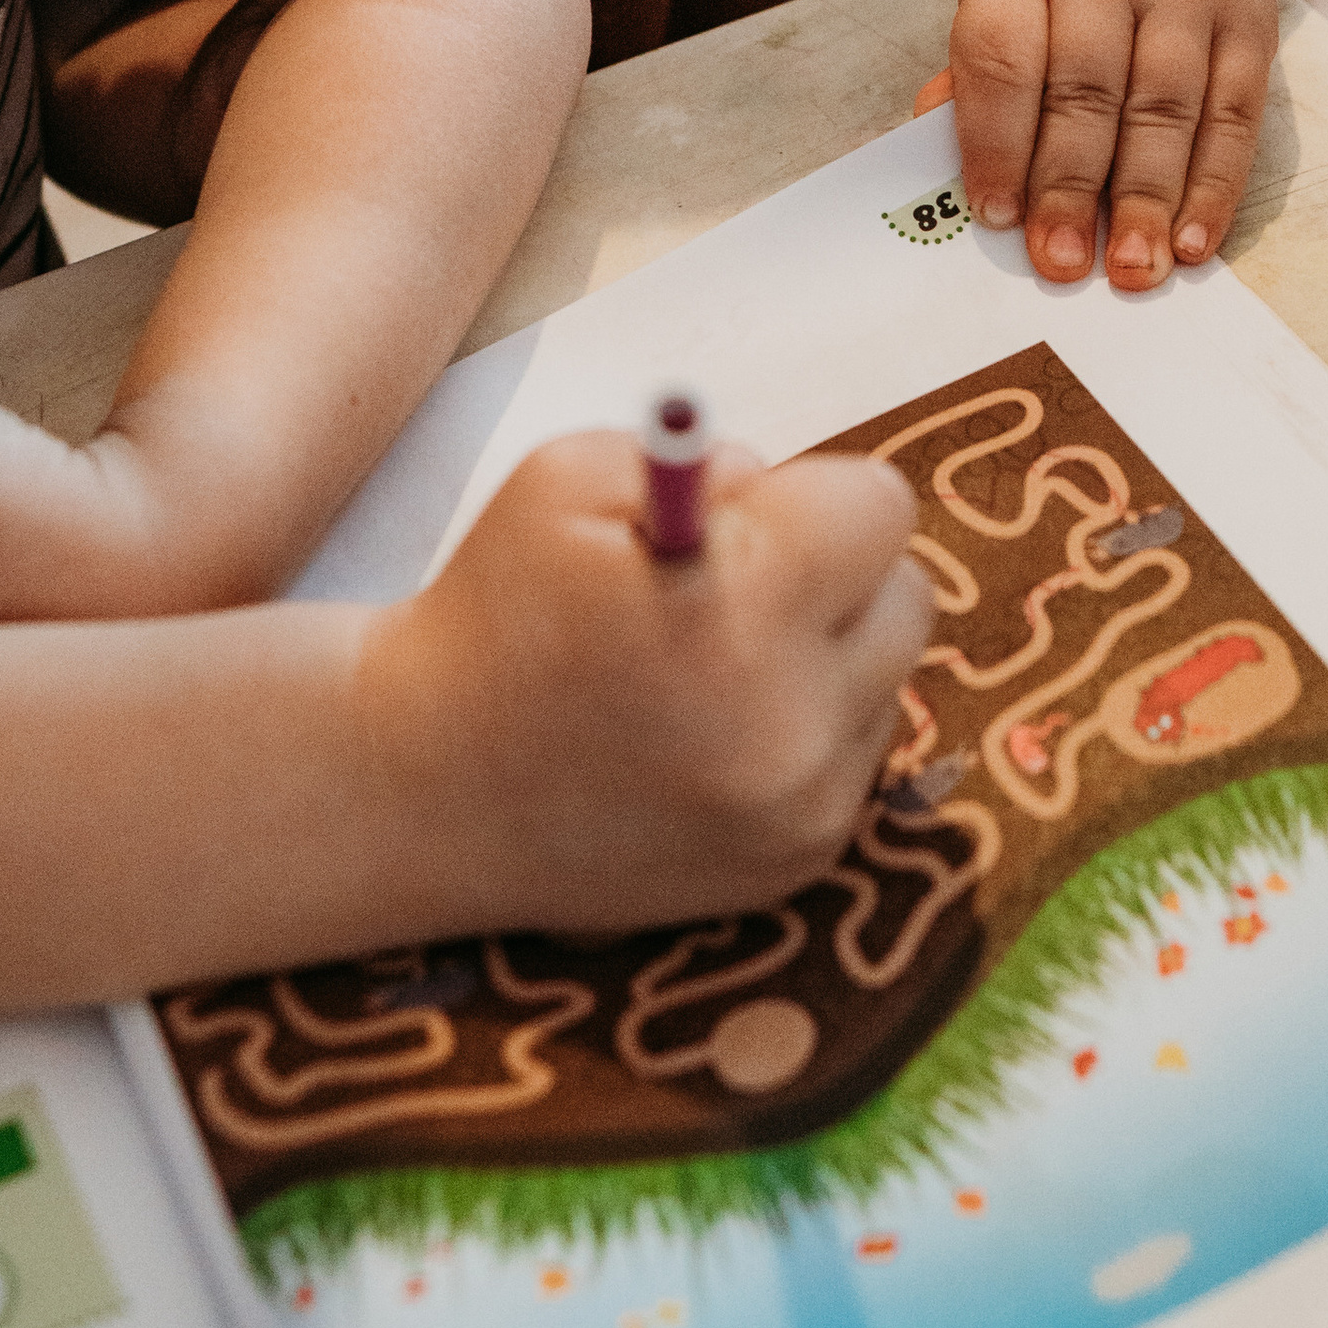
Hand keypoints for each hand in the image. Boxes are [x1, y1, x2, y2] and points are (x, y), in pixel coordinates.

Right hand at [359, 431, 928, 929]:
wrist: (421, 789)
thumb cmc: (493, 609)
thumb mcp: (571, 476)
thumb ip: (708, 460)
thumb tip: (790, 494)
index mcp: (739, 613)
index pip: (878, 507)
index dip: (808, 497)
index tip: (742, 522)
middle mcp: (789, 726)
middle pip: (907, 595)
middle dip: (834, 573)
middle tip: (736, 587)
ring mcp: (800, 811)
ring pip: (888, 680)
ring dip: (826, 656)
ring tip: (711, 667)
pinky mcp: (798, 867)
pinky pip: (856, 757)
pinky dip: (805, 731)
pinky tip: (707, 734)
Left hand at [949, 0, 1275, 290]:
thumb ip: (977, 71)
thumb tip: (932, 145)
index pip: (1005, 55)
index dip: (996, 140)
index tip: (994, 215)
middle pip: (1087, 90)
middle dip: (1071, 186)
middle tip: (1059, 264)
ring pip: (1166, 106)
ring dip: (1147, 198)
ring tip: (1132, 270)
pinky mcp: (1250, 21)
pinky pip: (1234, 113)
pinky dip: (1214, 185)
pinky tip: (1192, 240)